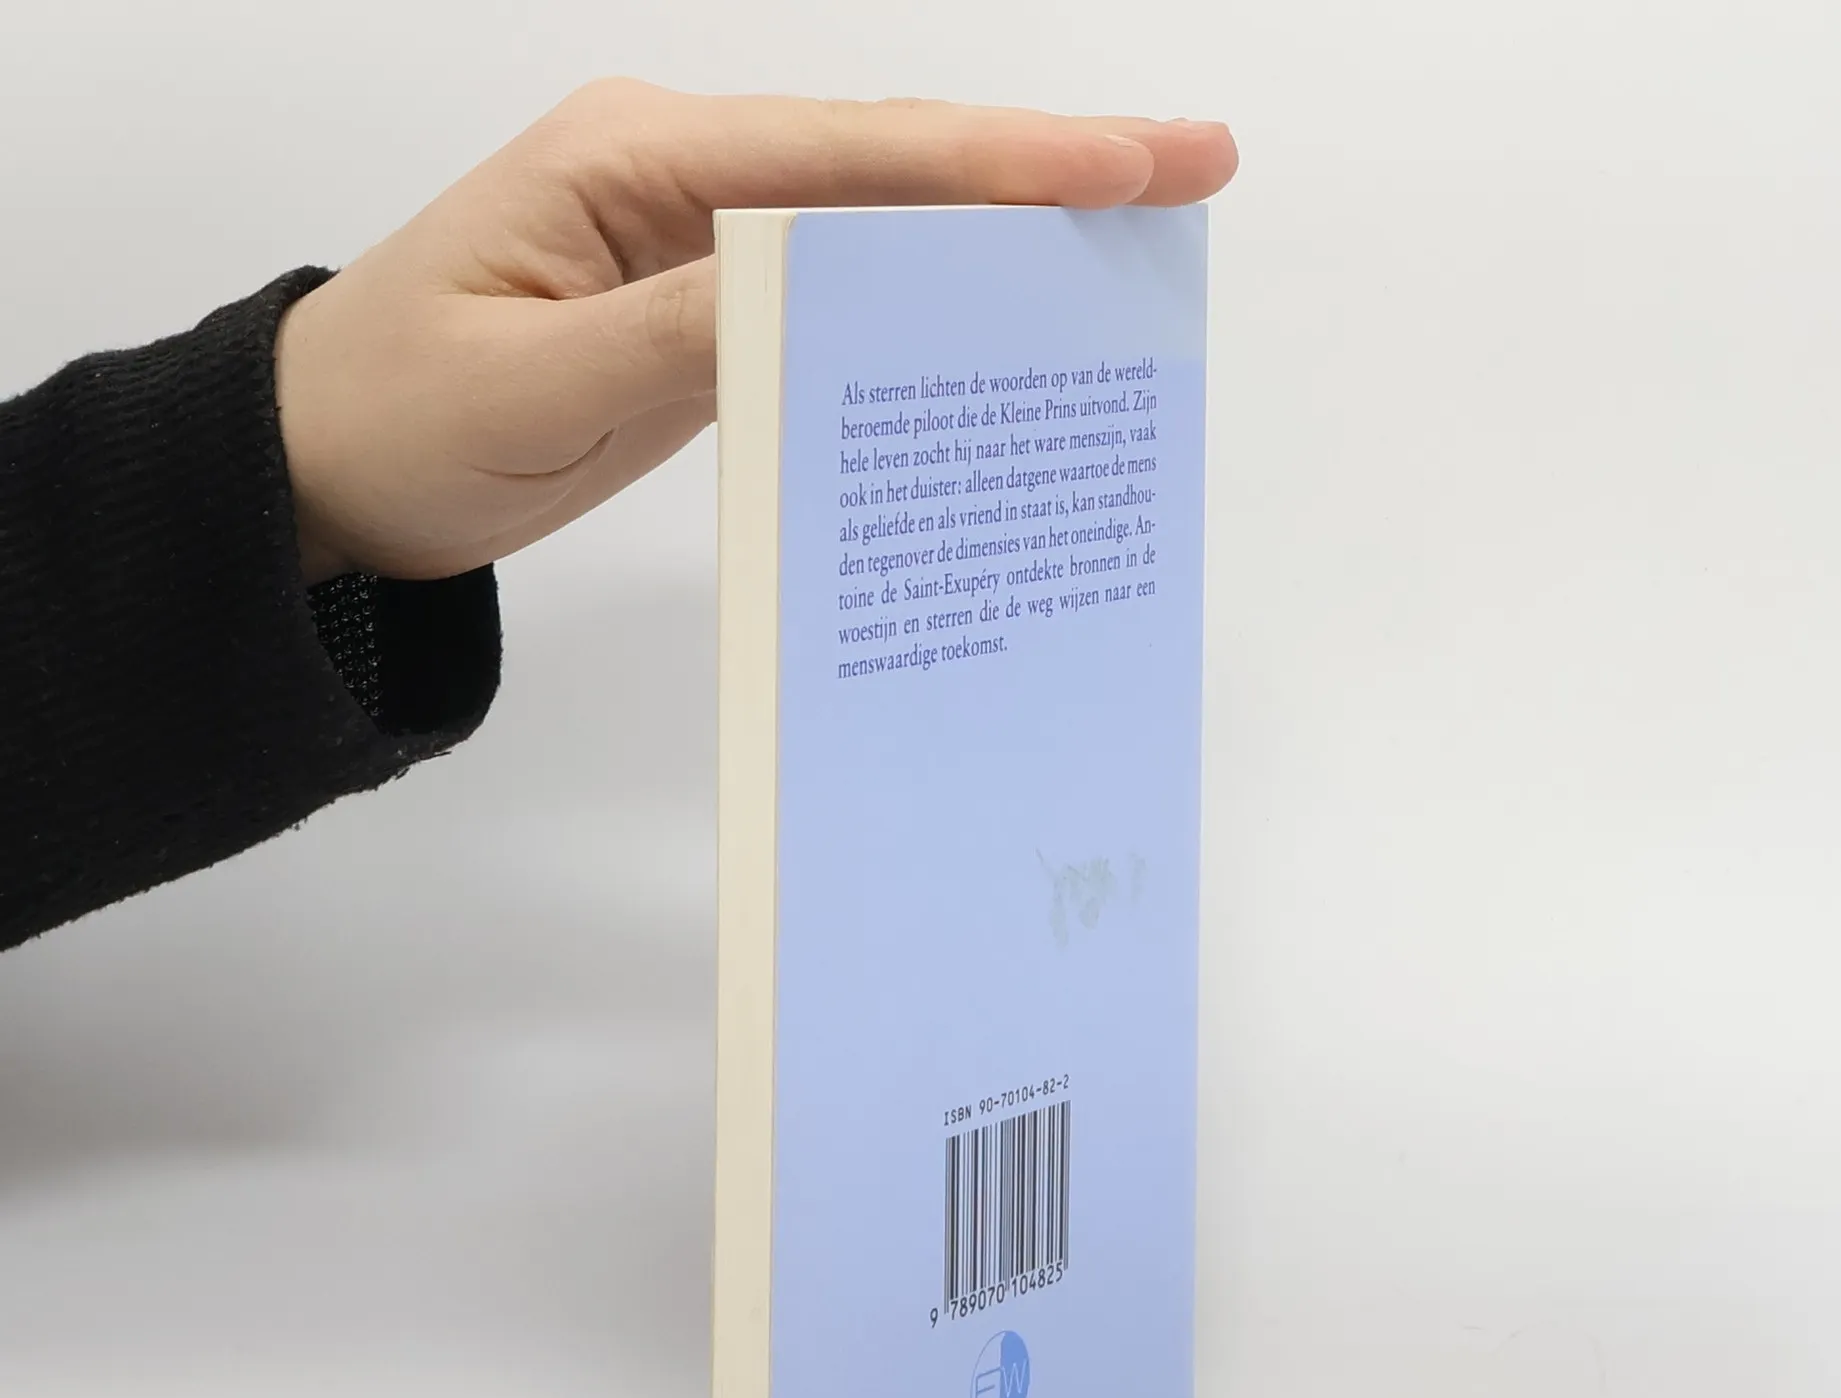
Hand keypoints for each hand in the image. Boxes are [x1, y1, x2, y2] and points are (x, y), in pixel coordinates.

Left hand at [274, 82, 1236, 584]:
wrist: (328, 474)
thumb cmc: (400, 418)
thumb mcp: (534, 381)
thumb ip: (687, 332)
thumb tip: (833, 297)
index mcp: (640, 162)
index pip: (851, 158)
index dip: (997, 166)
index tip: (1129, 168)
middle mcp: (685, 182)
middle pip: (891, 173)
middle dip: (1042, 177)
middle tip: (1189, 174)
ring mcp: (699, 248)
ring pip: (878, 236)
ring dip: (1000, 243)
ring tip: (1130, 256)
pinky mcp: (704, 317)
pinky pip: (837, 308)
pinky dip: (922, 317)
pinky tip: (993, 336)